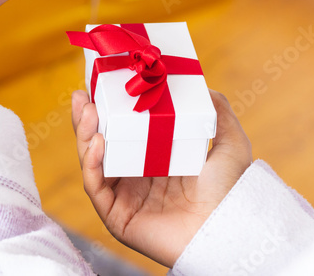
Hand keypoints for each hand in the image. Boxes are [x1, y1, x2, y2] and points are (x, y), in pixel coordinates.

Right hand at [71, 90, 251, 267]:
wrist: (227, 229)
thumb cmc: (231, 193)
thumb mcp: (230, 144)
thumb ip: (220, 113)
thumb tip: (202, 88)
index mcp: (155, 160)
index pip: (122, 130)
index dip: (109, 108)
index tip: (102, 84)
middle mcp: (135, 178)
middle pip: (99, 143)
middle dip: (87, 118)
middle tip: (82, 94)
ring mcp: (124, 197)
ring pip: (91, 162)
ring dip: (83, 135)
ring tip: (87, 110)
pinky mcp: (116, 217)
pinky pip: (95, 187)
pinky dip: (90, 164)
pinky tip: (96, 142)